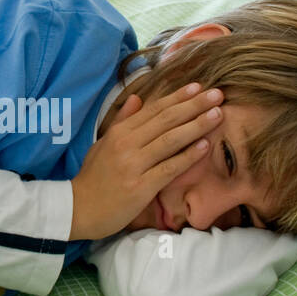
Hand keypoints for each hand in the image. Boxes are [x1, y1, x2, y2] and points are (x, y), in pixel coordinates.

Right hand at [69, 83, 223, 240]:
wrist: (79, 209)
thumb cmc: (93, 177)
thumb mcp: (103, 143)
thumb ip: (122, 121)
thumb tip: (137, 98)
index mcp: (119, 132)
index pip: (154, 109)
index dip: (178, 97)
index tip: (199, 87)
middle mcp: (127, 144)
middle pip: (166, 120)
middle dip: (194, 106)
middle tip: (217, 95)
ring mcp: (134, 165)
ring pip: (171, 140)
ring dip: (196, 126)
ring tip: (217, 115)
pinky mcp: (141, 186)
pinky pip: (169, 168)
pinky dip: (188, 156)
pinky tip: (205, 146)